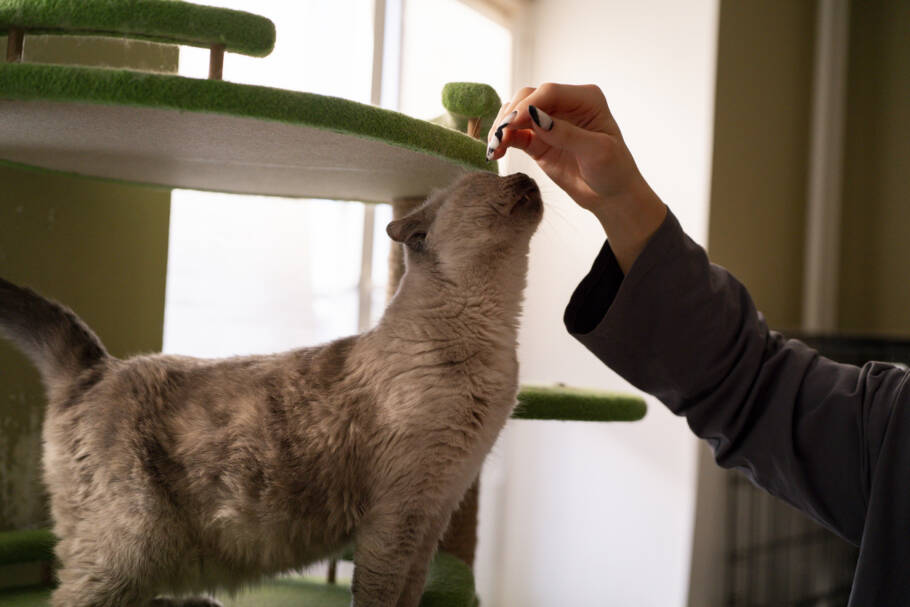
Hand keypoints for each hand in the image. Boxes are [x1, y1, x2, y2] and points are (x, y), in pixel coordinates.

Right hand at [487, 83, 665, 272]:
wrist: (611, 195)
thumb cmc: (613, 171)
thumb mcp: (596, 152)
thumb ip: (566, 133)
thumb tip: (535, 117)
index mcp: (586, 99)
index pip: (549, 92)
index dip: (527, 105)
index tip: (512, 125)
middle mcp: (565, 105)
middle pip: (528, 98)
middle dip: (510, 116)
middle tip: (499, 138)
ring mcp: (549, 122)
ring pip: (516, 113)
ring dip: (502, 128)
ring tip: (495, 148)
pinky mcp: (538, 140)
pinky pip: (514, 134)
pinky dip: (503, 140)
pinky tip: (496, 153)